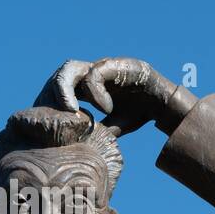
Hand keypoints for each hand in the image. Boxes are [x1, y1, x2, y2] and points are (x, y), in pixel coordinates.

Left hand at [34, 57, 190, 135]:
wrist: (163, 104)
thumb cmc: (138, 112)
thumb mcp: (111, 126)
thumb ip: (96, 131)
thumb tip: (77, 148)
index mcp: (86, 87)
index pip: (59, 88)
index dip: (51, 101)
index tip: (51, 123)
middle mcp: (91, 73)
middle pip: (61, 74)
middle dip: (53, 92)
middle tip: (54, 114)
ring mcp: (101, 67)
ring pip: (72, 69)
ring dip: (68, 91)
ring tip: (74, 112)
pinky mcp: (114, 64)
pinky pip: (94, 73)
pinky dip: (95, 92)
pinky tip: (106, 108)